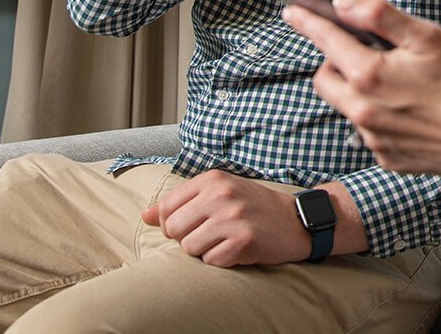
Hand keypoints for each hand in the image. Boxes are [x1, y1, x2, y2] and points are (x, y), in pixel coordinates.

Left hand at [140, 171, 305, 267]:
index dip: (173, 223)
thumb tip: (145, 216)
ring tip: (224, 240)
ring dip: (204, 250)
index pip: (167, 207)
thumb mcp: (219, 193)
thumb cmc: (253, 206)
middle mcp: (221, 195)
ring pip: (189, 248)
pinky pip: (211, 261)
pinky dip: (221, 260)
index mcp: (212, 179)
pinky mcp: (244, 241)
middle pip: (174, 229)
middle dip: (187, 238)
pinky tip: (236, 249)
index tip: (191, 225)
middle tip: (211, 234)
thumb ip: (181, 202)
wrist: (295, 220)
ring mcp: (233, 218)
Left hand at [285, 0, 440, 195]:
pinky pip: (370, 132)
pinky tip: (412, 111)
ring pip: (349, 107)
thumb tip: (343, 4)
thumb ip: (380, 16)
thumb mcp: (427, 37)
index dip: (308, 22)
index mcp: (369, 74)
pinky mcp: (388, 157)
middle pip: (325, 80)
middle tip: (364, 53)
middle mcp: (363, 110)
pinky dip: (381, 118)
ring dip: (361, 91)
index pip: (326, 41)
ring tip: (401, 85)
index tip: (293, 11)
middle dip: (334, 62)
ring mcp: (373, 138)